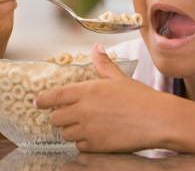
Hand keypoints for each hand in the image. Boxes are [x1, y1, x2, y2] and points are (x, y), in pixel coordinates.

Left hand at [37, 43, 175, 152]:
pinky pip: (80, 147)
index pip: (55, 96)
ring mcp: (89, 130)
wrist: (158, 120)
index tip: (37, 102)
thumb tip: (96, 47)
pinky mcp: (96, 146)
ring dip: (72, 131)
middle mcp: (85, 110)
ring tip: (85, 126)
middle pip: (56, 118)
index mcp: (89, 90)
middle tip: (69, 116)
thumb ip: (103, 64)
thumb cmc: (142, 98)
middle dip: (60, 117)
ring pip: (66, 134)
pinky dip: (84, 143)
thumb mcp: (120, 78)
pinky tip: (96, 136)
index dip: (42, 100)